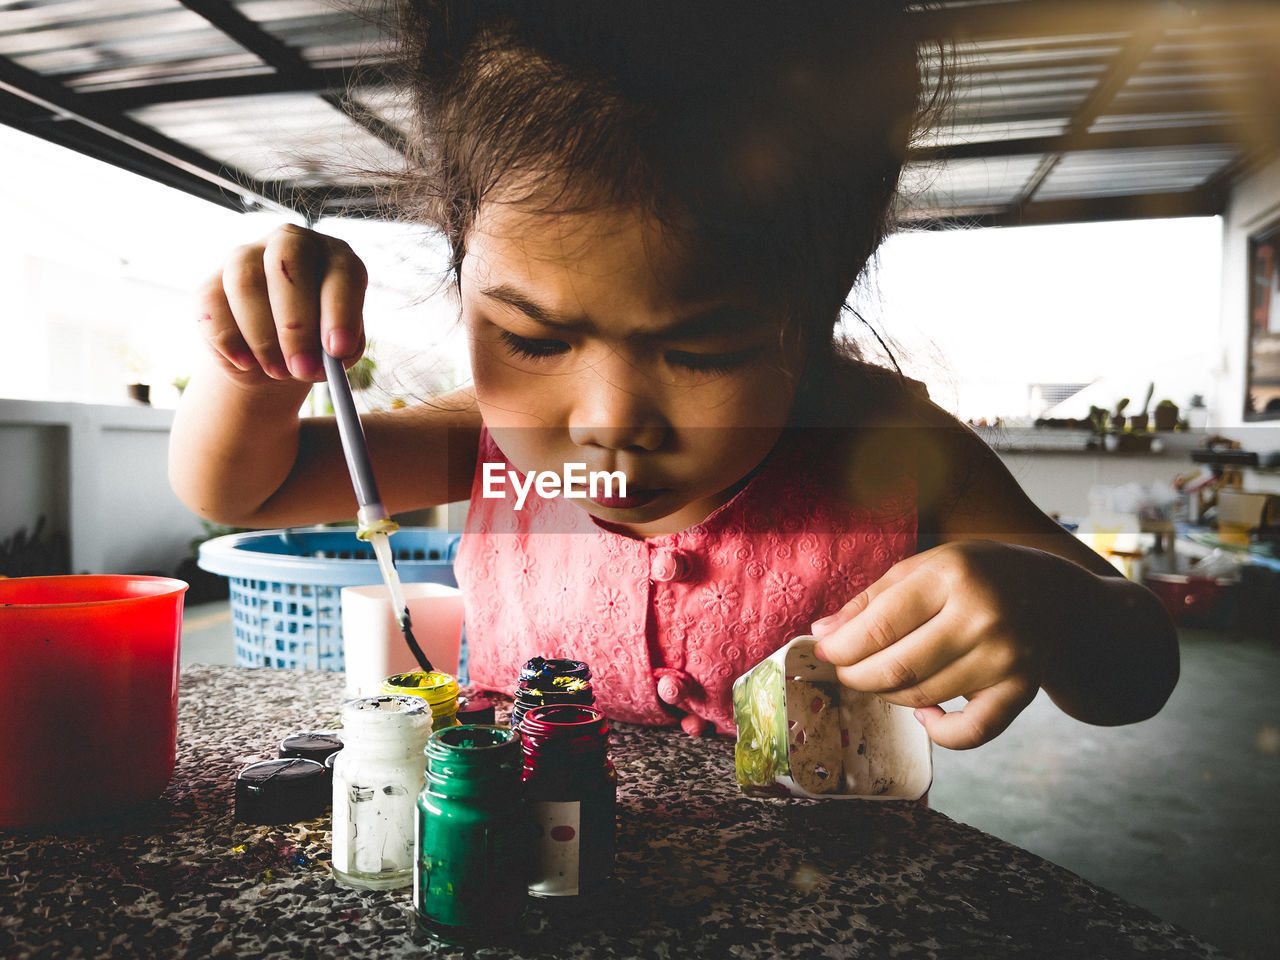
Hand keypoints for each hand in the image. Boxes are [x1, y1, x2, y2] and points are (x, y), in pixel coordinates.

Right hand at [196, 223, 367, 383]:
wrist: (275, 359)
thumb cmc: (318, 348)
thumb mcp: (337, 352)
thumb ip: (338, 351)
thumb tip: (328, 356)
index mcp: (334, 256)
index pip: (341, 271)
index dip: (341, 310)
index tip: (338, 350)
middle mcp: (291, 243)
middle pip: (287, 263)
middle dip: (296, 323)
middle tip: (302, 367)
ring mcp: (246, 256)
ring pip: (245, 282)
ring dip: (263, 336)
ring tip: (278, 372)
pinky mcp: (211, 282)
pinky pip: (212, 304)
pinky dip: (229, 340)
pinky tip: (247, 364)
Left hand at [811, 540, 1090, 749]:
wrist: (1053, 594)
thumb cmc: (973, 576)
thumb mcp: (923, 568)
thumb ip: (871, 599)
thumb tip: (821, 633)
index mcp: (952, 575)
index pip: (880, 624)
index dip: (841, 647)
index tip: (823, 653)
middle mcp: (983, 616)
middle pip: (898, 666)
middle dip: (857, 676)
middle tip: (845, 672)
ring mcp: (1006, 657)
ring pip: (924, 696)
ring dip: (890, 695)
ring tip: (881, 679)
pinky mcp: (1022, 690)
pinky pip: (971, 731)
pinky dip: (939, 732)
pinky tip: (923, 714)